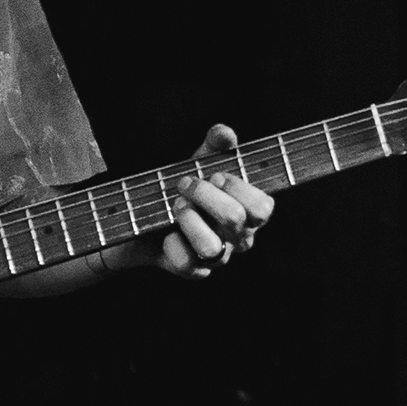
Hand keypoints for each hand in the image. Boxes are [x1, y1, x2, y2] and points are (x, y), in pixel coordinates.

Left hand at [154, 125, 274, 278]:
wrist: (144, 217)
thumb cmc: (184, 188)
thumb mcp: (200, 161)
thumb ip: (215, 144)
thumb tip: (225, 134)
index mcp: (249, 212)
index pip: (263, 207)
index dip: (237, 188)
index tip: (214, 174)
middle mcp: (239, 237)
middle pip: (234, 219)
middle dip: (204, 195)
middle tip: (184, 184)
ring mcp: (217, 256)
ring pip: (211, 246)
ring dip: (188, 220)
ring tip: (175, 207)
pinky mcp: (193, 271)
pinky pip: (186, 262)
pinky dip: (172, 244)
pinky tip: (167, 233)